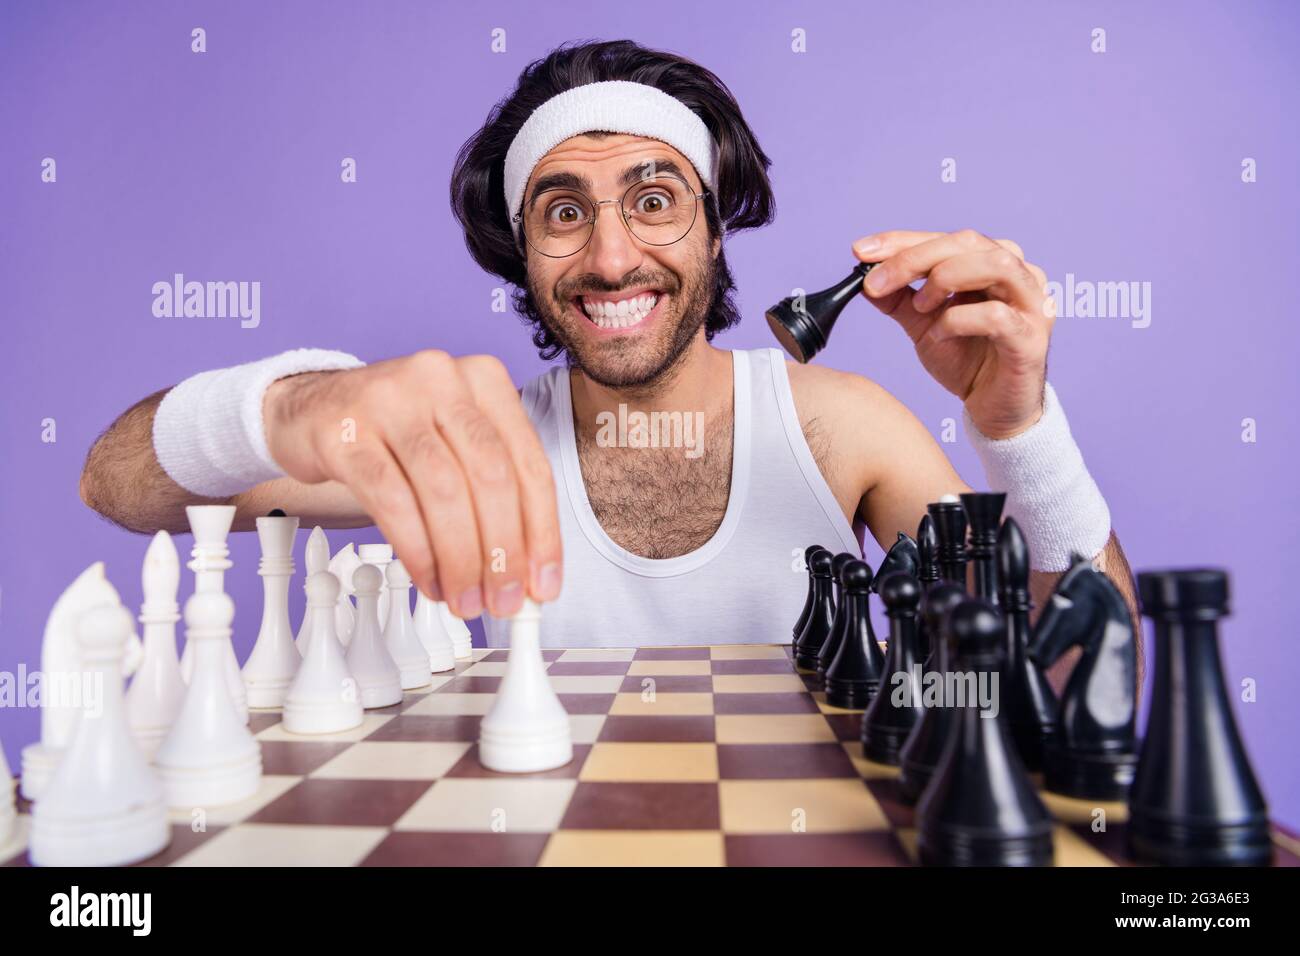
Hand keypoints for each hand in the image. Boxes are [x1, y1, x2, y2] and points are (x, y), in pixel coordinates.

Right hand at [263, 351, 561, 618]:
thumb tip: (525, 571)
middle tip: (504, 601)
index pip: (529, 463)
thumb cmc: (396, 431)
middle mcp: (441, 378)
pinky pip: (392, 501)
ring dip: (461, 559)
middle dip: (503, 552)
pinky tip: (429, 579)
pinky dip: (418, 551)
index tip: (543, 583)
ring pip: (444, 492)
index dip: (542, 532)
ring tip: (465, 599)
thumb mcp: (454, 441)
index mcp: (484, 379)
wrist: (311, 409)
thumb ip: (493, 494)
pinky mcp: (346, 432)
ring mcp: (390, 400)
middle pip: (490, 478)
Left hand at [852, 229, 1054, 438]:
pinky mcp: (1032, 339)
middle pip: (968, 242)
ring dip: (945, 278)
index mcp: (992, 263)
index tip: (861, 251)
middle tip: (875, 283)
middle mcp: (1020, 274)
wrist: (992, 410)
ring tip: (919, 306)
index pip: (946, 238)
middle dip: (914, 258)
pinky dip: (958, 320)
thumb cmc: (966, 361)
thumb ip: (899, 300)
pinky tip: (939, 336)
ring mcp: (1032, 304)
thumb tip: (865, 278)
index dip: (901, 241)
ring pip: (995, 264)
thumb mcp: (923, 325)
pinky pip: (998, 315)